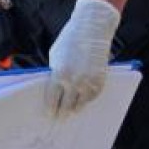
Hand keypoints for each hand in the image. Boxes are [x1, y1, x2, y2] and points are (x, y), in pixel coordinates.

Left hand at [44, 0, 119, 117]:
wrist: (93, 28)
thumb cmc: (70, 40)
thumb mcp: (56, 56)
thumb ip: (54, 74)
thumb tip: (54, 91)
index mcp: (59, 75)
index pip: (52, 101)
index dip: (50, 111)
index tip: (49, 116)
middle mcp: (74, 81)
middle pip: (65, 107)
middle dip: (61, 114)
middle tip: (59, 120)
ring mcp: (88, 83)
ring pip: (79, 105)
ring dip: (74, 109)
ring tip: (70, 113)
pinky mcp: (100, 82)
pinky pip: (91, 98)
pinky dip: (86, 100)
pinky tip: (81, 101)